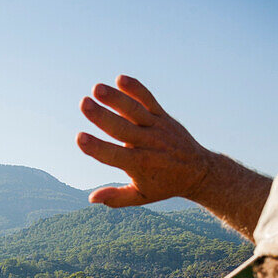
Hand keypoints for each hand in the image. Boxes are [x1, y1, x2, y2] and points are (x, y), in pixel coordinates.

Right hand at [77, 75, 210, 207]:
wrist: (197, 171)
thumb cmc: (164, 185)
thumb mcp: (140, 197)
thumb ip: (116, 198)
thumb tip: (91, 198)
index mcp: (139, 165)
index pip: (114, 156)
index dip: (96, 148)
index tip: (80, 138)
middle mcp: (148, 144)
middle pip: (121, 128)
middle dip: (102, 116)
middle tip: (84, 104)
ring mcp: (156, 128)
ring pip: (133, 110)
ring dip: (115, 98)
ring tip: (96, 88)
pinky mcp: (162, 116)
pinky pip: (148, 100)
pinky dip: (136, 89)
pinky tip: (120, 79)